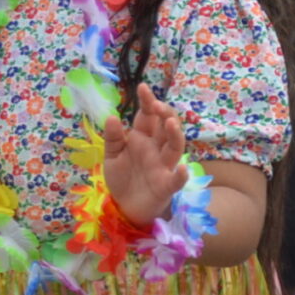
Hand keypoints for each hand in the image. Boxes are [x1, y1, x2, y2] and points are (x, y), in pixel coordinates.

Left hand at [103, 84, 190, 226]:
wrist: (125, 206)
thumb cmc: (122, 177)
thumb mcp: (112, 155)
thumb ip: (113, 137)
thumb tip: (112, 116)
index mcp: (142, 138)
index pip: (148, 116)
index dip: (147, 101)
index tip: (143, 87)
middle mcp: (156, 148)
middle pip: (166, 127)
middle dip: (164, 113)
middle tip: (156, 105)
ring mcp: (164, 166)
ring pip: (175, 147)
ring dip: (175, 135)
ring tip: (171, 124)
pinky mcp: (166, 185)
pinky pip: (176, 180)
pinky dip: (181, 175)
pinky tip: (182, 168)